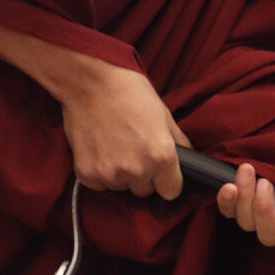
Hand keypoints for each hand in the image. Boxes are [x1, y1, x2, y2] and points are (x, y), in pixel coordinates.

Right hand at [57, 56, 186, 197]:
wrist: (91, 82)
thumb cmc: (130, 93)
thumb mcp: (164, 114)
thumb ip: (179, 142)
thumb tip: (187, 160)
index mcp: (162, 156)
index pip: (171, 191)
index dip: (166, 180)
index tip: (159, 171)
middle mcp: (137, 170)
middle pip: (144, 191)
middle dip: (141, 176)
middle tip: (132, 149)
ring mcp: (110, 174)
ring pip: (121, 187)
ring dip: (119, 174)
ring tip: (113, 146)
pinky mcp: (87, 173)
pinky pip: (98, 185)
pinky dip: (98, 172)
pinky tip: (98, 150)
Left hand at [216, 162, 274, 252]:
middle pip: (268, 235)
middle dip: (265, 209)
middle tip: (266, 183)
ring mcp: (254, 218)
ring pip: (246, 222)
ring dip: (246, 197)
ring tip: (248, 169)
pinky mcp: (235, 207)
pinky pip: (228, 211)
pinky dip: (226, 200)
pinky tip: (229, 187)